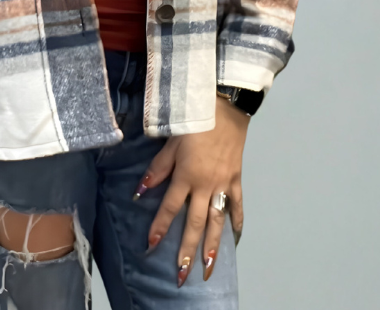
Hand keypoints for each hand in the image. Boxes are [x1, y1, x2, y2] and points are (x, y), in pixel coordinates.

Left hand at [136, 97, 248, 285]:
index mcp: (186, 174)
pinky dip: (237, 223)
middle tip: (181, 274)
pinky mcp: (236, 179)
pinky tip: (235, 239)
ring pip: (217, 221)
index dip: (160, 227)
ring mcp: (224, 184)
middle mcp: (205, 184)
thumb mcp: (171, 141)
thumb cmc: (195, 120)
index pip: (170, 207)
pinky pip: (238, 205)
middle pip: (195, 223)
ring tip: (208, 268)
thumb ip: (158, 168)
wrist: (227, 106)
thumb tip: (141, 190)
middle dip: (187, 250)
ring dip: (213, 246)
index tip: (151, 246)